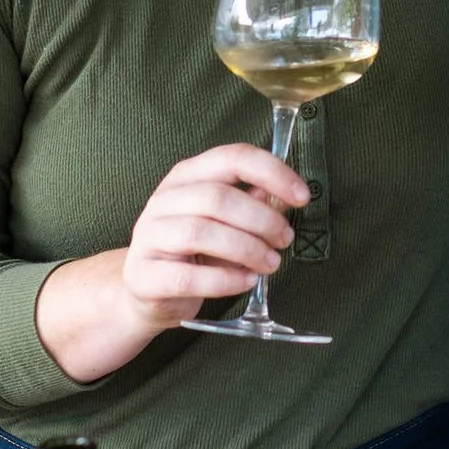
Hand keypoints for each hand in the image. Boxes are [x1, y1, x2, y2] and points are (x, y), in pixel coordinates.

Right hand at [121, 142, 309, 323]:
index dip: (272, 173)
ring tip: (271, 263)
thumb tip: (283, 195)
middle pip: (218, 197)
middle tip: (284, 239)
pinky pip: (190, 276)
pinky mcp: (145, 275)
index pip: (232, 157)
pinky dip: (226, 280)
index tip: (302, 196)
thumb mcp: (223, 221)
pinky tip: (247, 281)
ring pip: (202, 233)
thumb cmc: (192, 251)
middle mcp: (164, 200)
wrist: (147, 291)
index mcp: (186, 176)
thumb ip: (250, 204)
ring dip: (248, 249)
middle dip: (262, 220)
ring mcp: (150, 236)